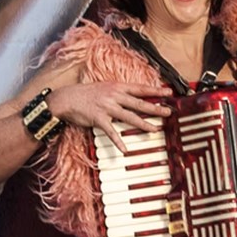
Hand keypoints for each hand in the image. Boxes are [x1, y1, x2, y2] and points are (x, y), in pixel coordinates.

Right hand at [48, 80, 172, 152]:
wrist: (67, 98)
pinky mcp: (99, 118)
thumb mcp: (104, 87)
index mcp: (117, 86)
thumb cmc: (86, 93)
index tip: (169, 93)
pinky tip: (125, 149)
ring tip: (155, 129)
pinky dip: (118, 141)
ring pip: (130, 117)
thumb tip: (132, 96)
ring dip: (143, 124)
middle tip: (169, 112)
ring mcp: (107, 107)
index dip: (155, 90)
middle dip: (156, 108)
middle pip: (139, 103)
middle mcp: (114, 96)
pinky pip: (111, 132)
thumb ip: (118, 92)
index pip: (140, 88)